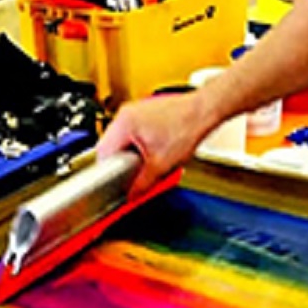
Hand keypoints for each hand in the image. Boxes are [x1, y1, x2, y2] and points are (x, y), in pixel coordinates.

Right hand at [96, 93, 213, 195]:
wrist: (204, 111)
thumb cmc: (187, 127)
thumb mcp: (161, 165)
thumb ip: (142, 184)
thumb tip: (132, 195)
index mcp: (124, 124)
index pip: (103, 154)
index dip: (109, 172)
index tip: (115, 183)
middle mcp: (125, 114)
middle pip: (111, 147)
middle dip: (121, 164)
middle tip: (133, 175)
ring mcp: (134, 111)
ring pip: (122, 141)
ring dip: (130, 155)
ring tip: (148, 161)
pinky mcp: (144, 113)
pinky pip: (133, 134)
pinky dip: (139, 146)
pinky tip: (154, 151)